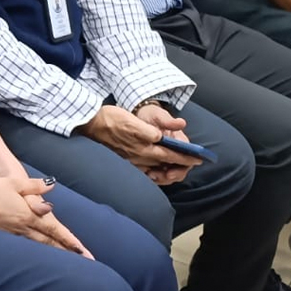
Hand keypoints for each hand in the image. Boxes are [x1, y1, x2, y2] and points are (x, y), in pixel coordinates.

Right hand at [0, 175, 92, 257]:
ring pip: (39, 246)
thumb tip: (51, 186)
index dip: (70, 241)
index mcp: (28, 215)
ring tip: (68, 261)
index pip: (54, 230)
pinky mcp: (4, 236)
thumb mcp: (12, 182)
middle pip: (50, 243)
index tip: (84, 251)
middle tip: (84, 262)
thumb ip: (34, 186)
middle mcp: (23, 228)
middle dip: (68, 252)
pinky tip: (41, 253)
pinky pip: (27, 245)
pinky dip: (39, 251)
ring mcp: (13, 234)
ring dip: (55, 253)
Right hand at [77, 104, 196, 183]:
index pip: (171, 155)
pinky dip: (155, 170)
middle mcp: (141, 157)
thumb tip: (164, 137)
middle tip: (192, 162)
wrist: (90, 125)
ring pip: (157, 168)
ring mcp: (133, 160)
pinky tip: (156, 168)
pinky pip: (145, 169)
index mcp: (145, 147)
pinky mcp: (126, 159)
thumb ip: (151, 131)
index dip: (186, 157)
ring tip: (178, 166)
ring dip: (169, 169)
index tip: (199, 159)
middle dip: (180, 165)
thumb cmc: (111, 120)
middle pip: (166, 164)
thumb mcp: (133, 121)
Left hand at [133, 103, 195, 185]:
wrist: (141, 115)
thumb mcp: (159, 115)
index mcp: (181, 142)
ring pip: (169, 174)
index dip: (182, 168)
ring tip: (150, 176)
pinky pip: (158, 172)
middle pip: (179, 170)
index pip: (188, 159)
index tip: (170, 172)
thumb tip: (181, 123)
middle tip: (157, 176)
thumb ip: (169, 121)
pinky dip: (153, 176)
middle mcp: (176, 152)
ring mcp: (167, 157)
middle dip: (170, 176)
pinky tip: (145, 175)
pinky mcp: (156, 160)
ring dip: (161, 178)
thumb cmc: (152, 115)